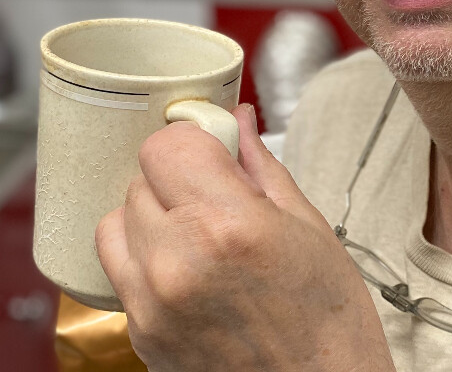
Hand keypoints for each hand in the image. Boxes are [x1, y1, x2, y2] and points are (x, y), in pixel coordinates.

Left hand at [96, 104, 394, 371]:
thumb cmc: (328, 318)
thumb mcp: (307, 224)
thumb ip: (259, 165)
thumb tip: (238, 122)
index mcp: (228, 226)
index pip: (165, 147)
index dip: (191, 137)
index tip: (211, 144)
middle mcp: (178, 264)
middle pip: (140, 179)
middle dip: (178, 173)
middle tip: (215, 188)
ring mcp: (152, 304)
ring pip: (117, 222)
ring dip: (151, 212)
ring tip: (194, 225)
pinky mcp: (141, 335)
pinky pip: (119, 270)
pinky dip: (144, 254)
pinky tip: (186, 262)